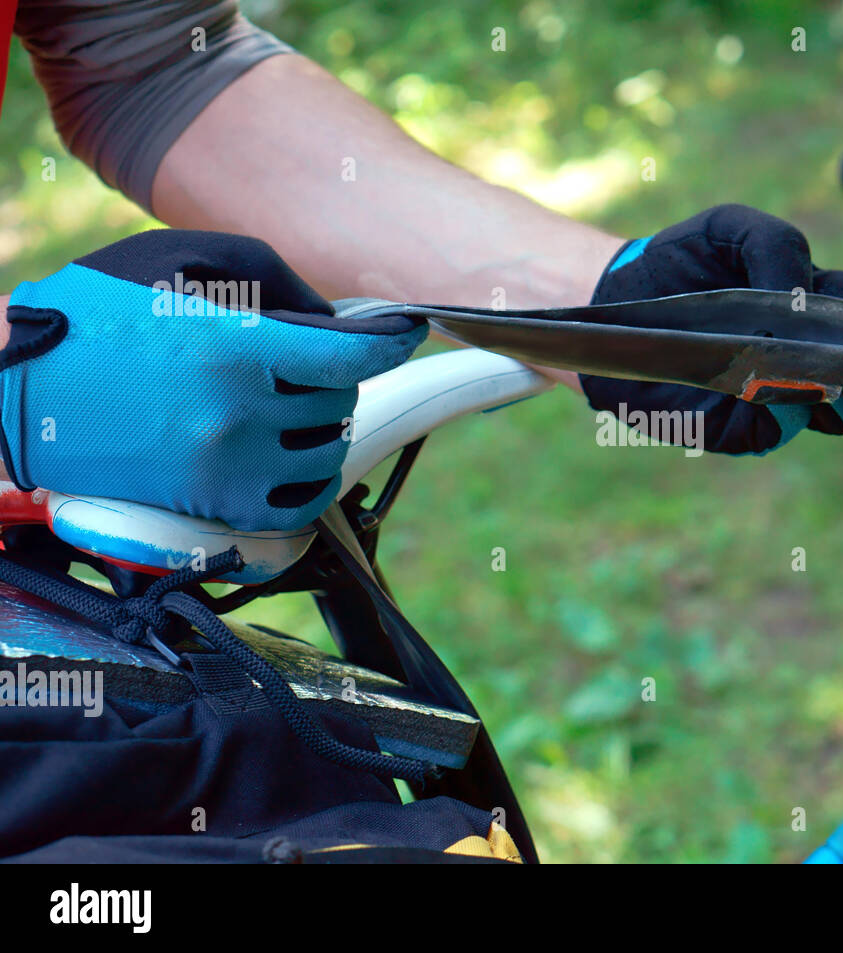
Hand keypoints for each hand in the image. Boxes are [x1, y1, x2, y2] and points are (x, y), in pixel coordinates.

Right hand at [1, 230, 427, 529]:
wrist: (18, 391)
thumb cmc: (100, 314)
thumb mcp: (181, 260)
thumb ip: (274, 280)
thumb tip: (338, 321)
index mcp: (233, 344)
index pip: (350, 356)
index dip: (390, 342)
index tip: (406, 334)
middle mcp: (236, 412)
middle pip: (338, 401)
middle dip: (330, 379)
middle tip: (300, 366)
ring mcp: (225, 468)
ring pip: (326, 452)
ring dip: (321, 427)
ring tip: (286, 407)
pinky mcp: (213, 510)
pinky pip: (302, 505)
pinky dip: (310, 479)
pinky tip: (291, 456)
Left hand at [580, 204, 842, 454]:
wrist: (610, 310)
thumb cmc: (682, 265)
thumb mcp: (730, 228)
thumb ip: (775, 244)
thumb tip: (803, 295)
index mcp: (827, 307)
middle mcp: (816, 362)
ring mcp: (778, 401)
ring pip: (838, 413)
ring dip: (842, 389)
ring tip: (812, 365)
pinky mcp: (729, 431)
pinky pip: (764, 432)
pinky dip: (764, 409)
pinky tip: (743, 385)